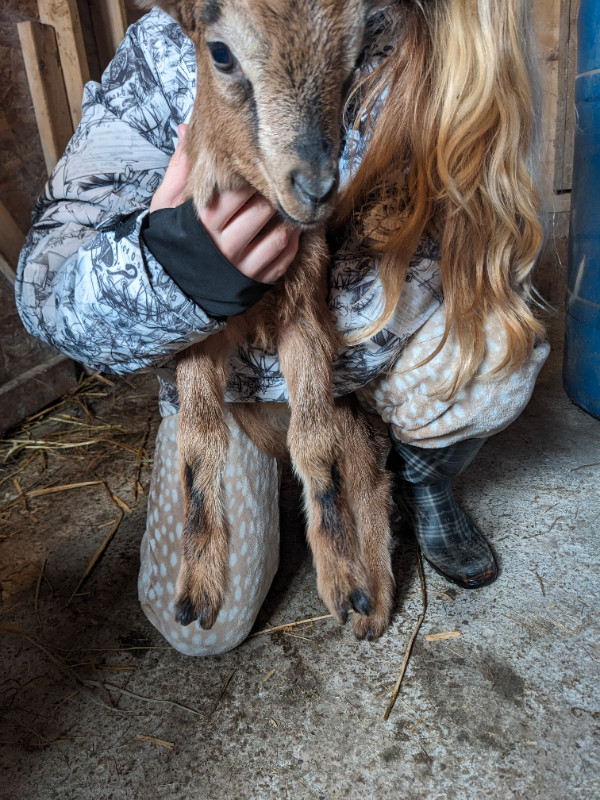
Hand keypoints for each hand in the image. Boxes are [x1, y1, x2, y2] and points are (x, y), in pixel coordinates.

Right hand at [151, 124, 299, 283]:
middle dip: (272, 193)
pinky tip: (288, 228)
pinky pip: (284, 258)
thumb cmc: (171, 240)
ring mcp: (242, 266)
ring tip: (286, 204)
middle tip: (278, 183)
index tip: (256, 165)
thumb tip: (187, 129)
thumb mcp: (166, 204)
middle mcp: (224, 244)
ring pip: (279, 233)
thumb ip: (180, 168)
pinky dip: (291, 241)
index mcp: (203, 219)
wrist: (172, 289)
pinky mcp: (255, 282)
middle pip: (263, 208)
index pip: (238, 188)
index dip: (252, 173)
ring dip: (287, 216)